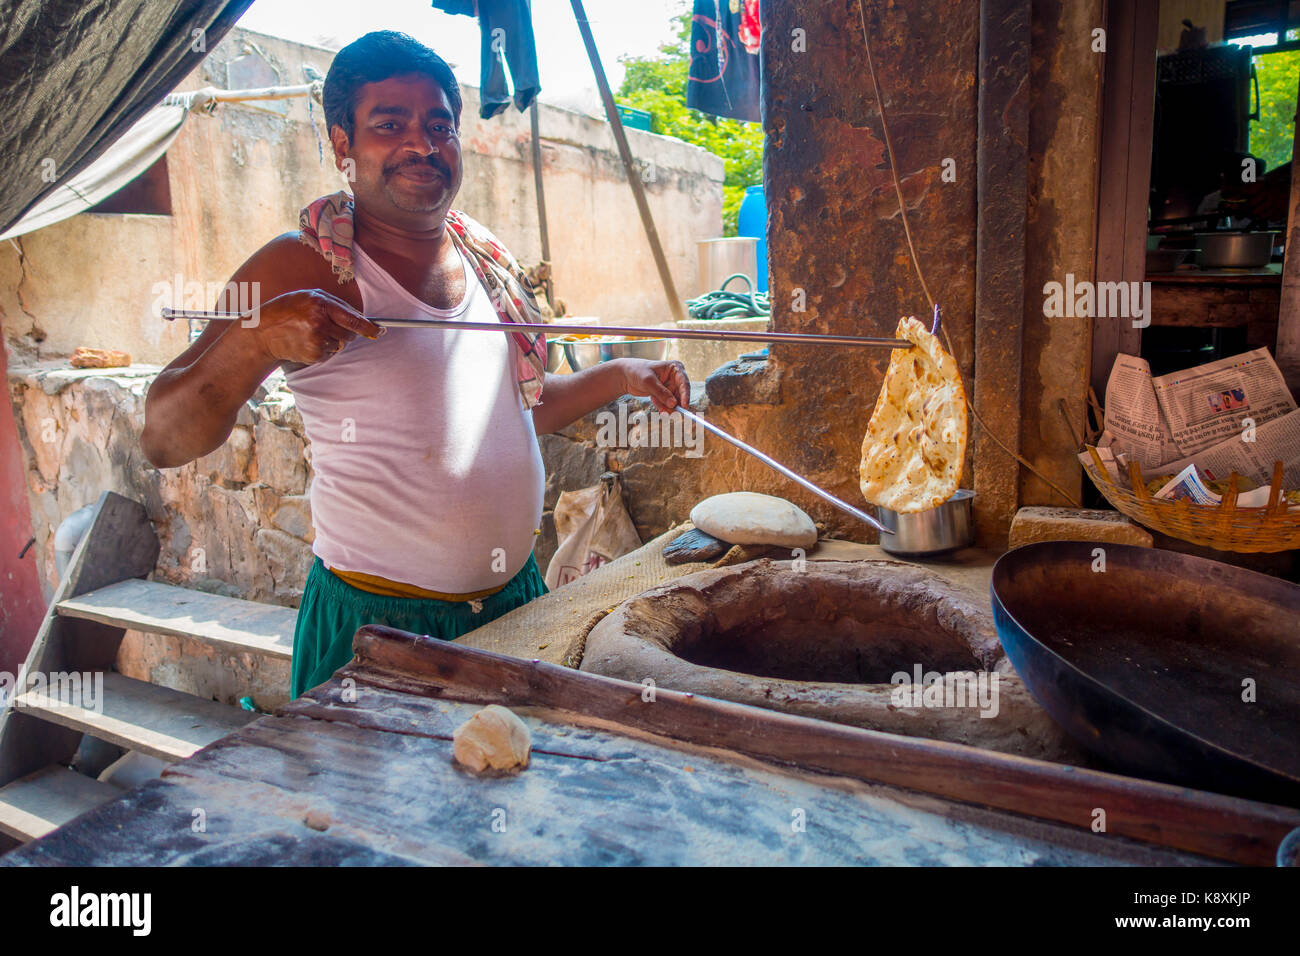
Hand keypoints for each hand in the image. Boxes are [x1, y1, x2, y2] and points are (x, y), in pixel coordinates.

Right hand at [242, 289, 381, 364]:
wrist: (263, 332)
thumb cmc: (287, 310)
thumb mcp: (309, 297)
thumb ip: (335, 306)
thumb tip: (361, 319)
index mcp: (320, 304)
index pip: (353, 319)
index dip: (369, 327)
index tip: (379, 331)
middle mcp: (320, 322)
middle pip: (350, 334)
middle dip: (344, 332)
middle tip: (326, 327)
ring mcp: (316, 340)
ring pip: (340, 344)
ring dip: (331, 340)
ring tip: (310, 333)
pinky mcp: (313, 354)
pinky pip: (330, 354)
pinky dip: (322, 349)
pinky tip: (306, 342)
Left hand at [620, 358, 689, 412]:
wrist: (625, 375)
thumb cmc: (637, 371)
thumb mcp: (648, 381)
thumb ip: (661, 392)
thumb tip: (673, 404)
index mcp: (675, 368)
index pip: (684, 383)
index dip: (685, 395)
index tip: (684, 406)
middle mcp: (675, 377)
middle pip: (681, 395)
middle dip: (675, 405)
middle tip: (670, 413)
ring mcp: (670, 386)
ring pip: (675, 402)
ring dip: (667, 407)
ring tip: (657, 404)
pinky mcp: (665, 395)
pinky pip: (667, 404)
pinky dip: (662, 406)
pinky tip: (653, 400)